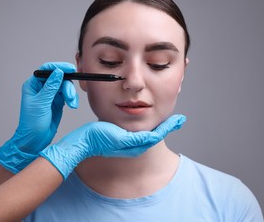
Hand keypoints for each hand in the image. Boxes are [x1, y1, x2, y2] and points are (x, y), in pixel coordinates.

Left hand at [0, 62, 78, 172]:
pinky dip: (72, 99)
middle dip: (67, 86)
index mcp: (33, 85)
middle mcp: (42, 88)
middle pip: (59, 78)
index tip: (70, 69)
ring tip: (72, 104)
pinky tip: (72, 105)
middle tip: (70, 96)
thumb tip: (58, 72)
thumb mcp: (41, 104)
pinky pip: (68, 95)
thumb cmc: (31, 123)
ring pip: (65, 86)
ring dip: (71, 94)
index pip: (46, 70)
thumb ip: (50, 87)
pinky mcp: (58, 102)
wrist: (35, 140)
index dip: (59, 67)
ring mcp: (50, 94)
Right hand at [40, 114, 185, 178]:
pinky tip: (148, 121)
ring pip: (149, 134)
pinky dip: (148, 127)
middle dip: (167, 126)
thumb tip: (156, 137)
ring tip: (168, 120)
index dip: (169, 127)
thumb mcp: (120, 138)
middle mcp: (133, 144)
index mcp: (135, 145)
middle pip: (155, 135)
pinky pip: (139, 133)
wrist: (82, 143)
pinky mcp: (121, 137)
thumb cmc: (98, 139)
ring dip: (159, 127)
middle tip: (179, 119)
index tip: (180, 120)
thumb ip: (137, 139)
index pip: (157, 136)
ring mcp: (127, 141)